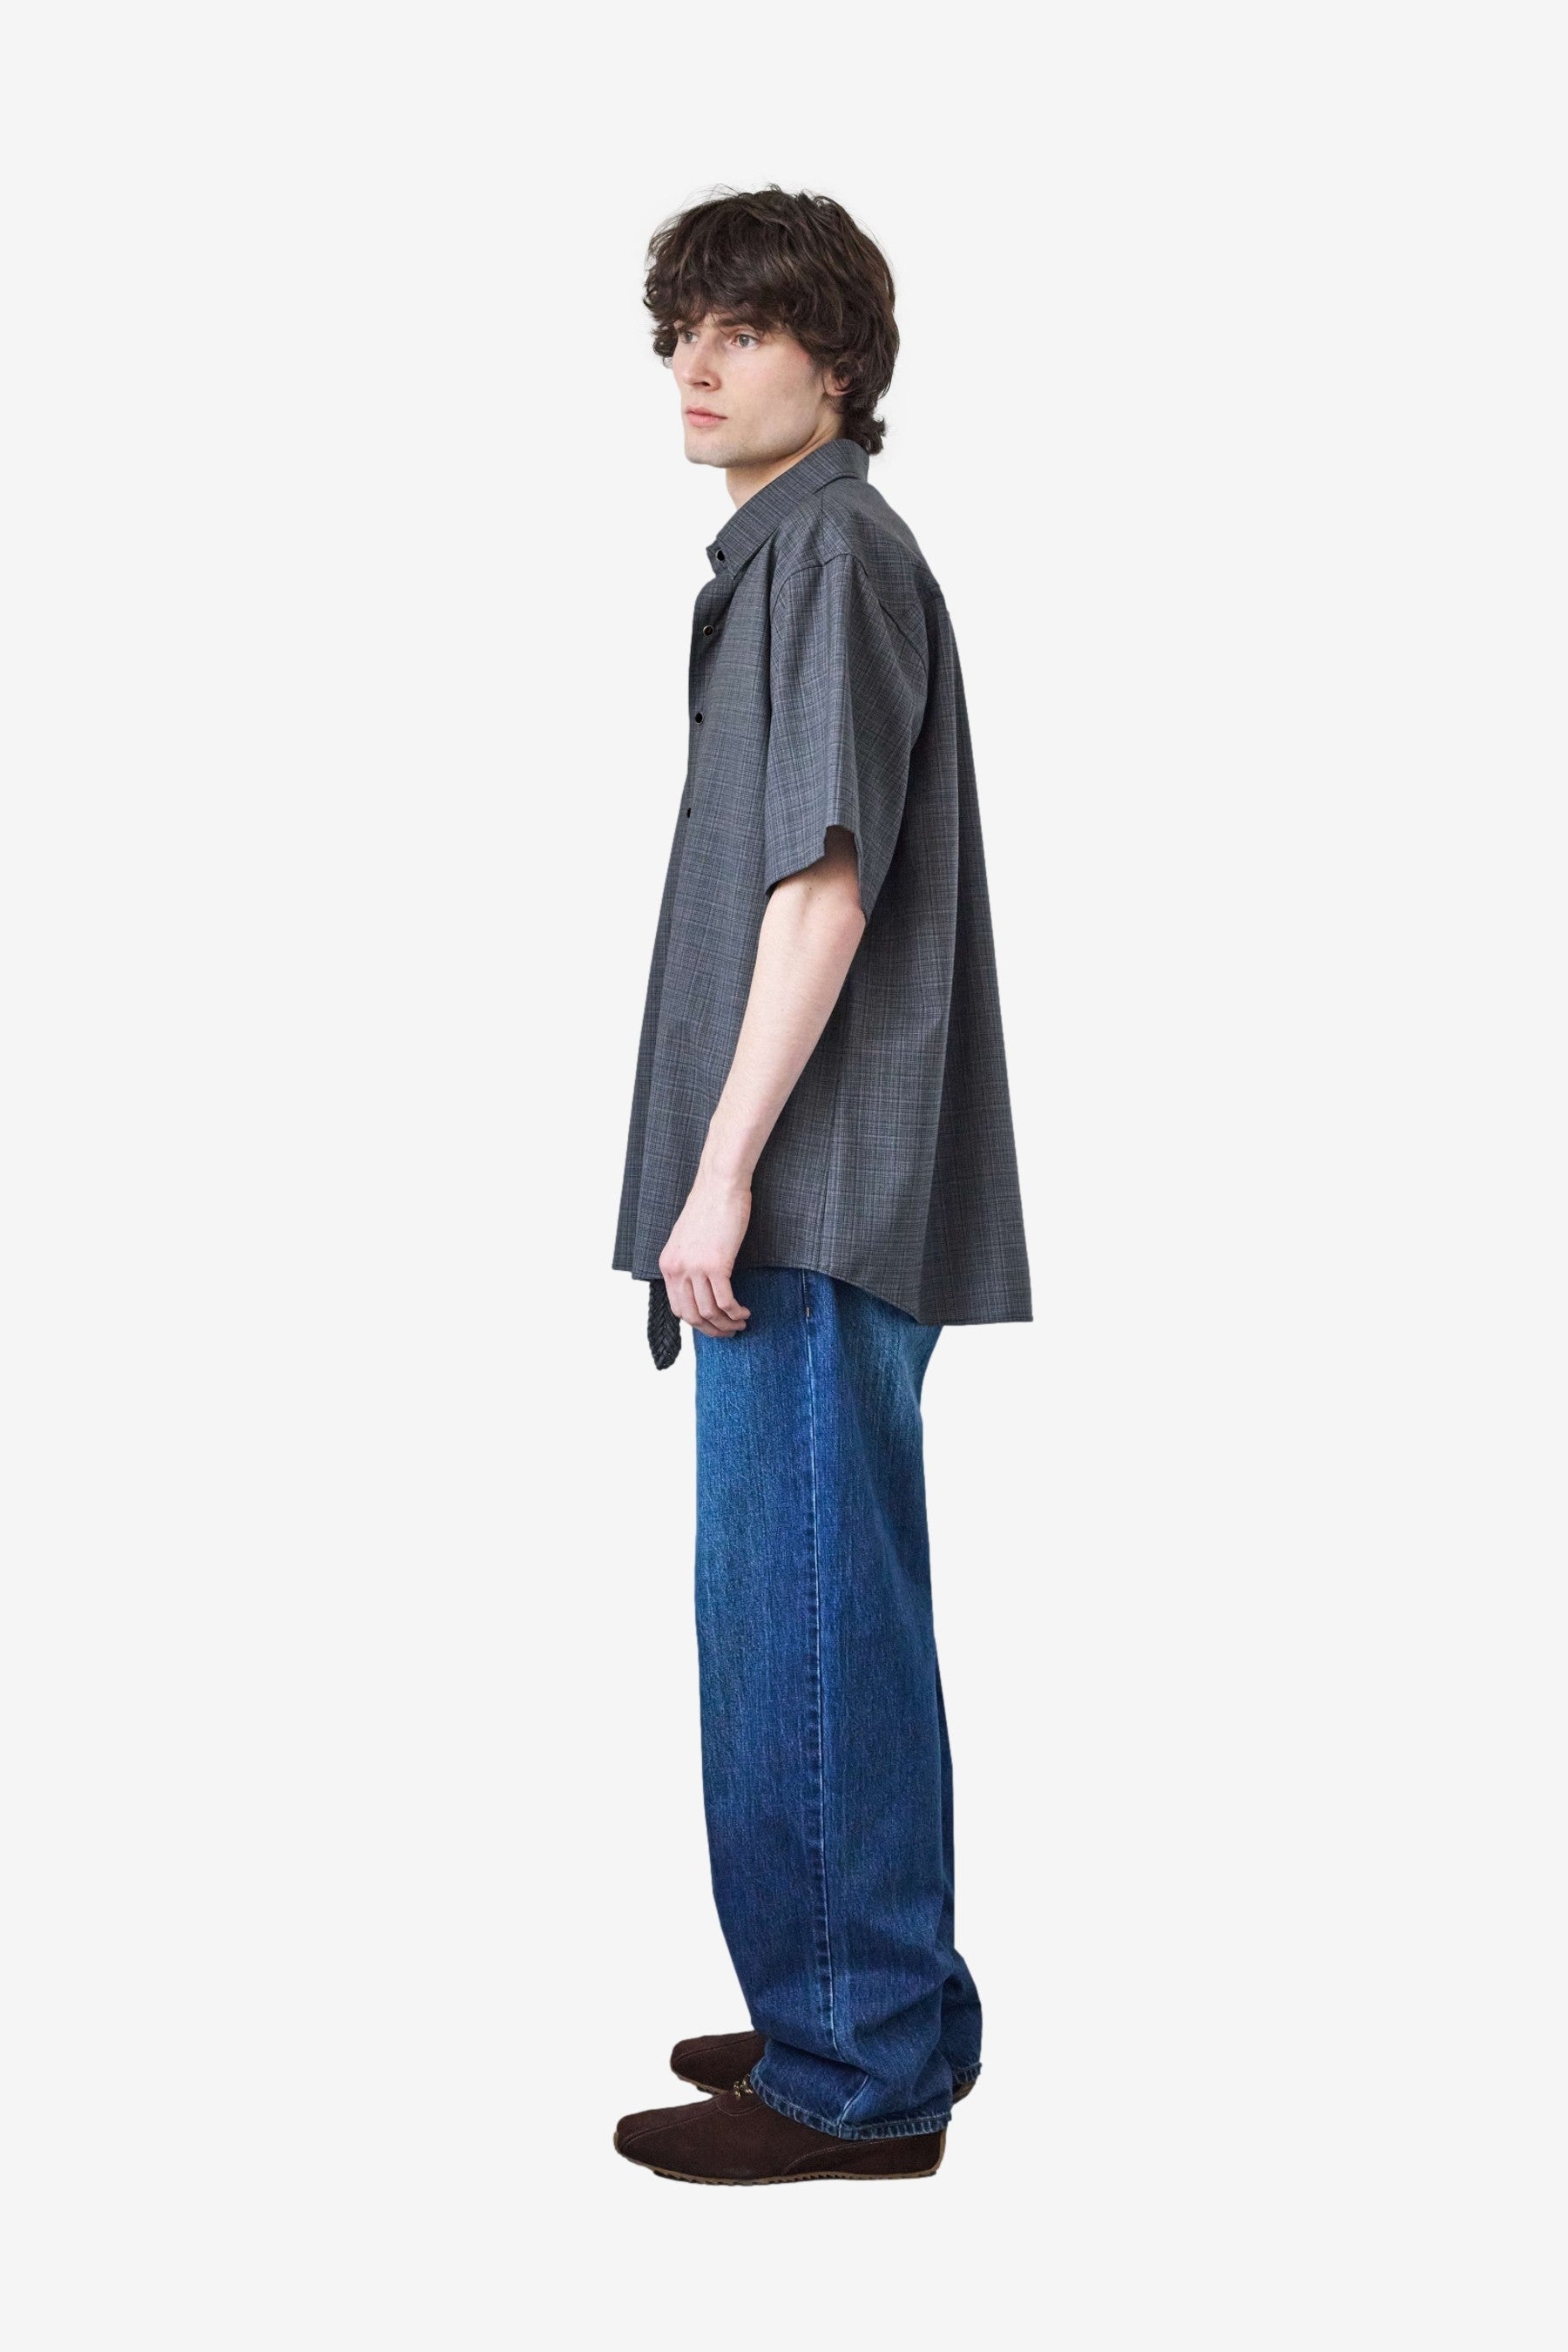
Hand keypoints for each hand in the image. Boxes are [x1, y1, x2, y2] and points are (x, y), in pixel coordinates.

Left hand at [659, 1171, 752, 1337]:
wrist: (720, 1186)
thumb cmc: (710, 1207)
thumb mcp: (688, 1240)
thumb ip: (688, 1264)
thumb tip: (700, 1287)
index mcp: (668, 1265)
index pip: (677, 1307)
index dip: (696, 1322)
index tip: (712, 1325)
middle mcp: (677, 1269)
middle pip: (691, 1316)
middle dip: (711, 1330)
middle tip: (728, 1331)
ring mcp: (695, 1268)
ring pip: (709, 1312)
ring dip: (727, 1324)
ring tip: (741, 1323)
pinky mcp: (716, 1265)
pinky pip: (725, 1301)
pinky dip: (735, 1312)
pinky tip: (744, 1312)